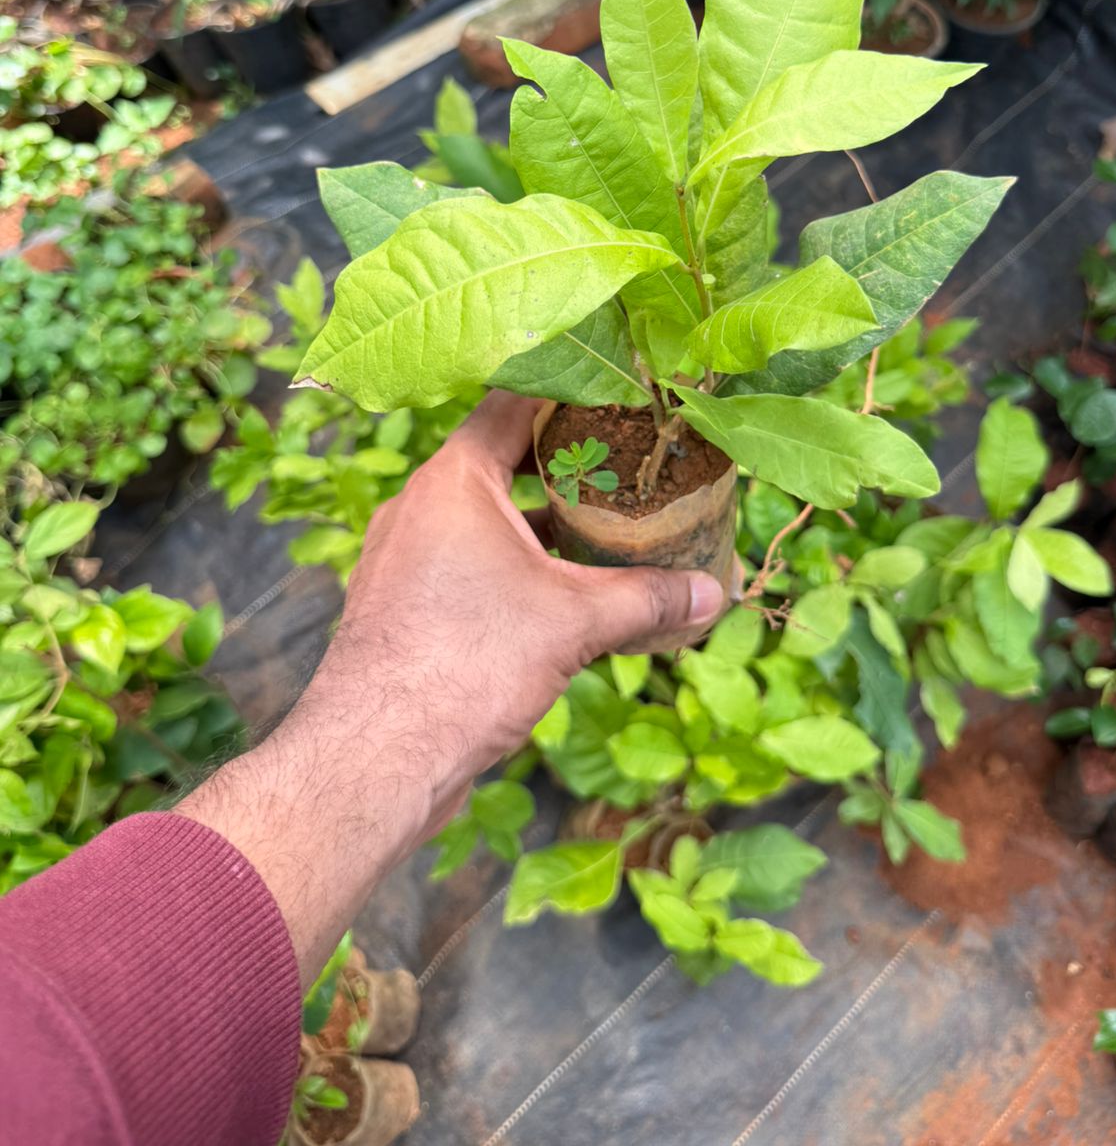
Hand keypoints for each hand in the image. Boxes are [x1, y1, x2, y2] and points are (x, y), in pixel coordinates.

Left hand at [180, 391, 723, 982]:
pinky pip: (471, 565)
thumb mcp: (573, 623)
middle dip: (569, 464)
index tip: (622, 389)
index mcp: (453, 480)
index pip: (514, 403)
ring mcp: (407, 557)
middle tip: (634, 461)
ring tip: (611, 529)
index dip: (570, 391)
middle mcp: (421, 505)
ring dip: (546, 524)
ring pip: (490, 520)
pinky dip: (519, 568)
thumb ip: (645, 600)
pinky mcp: (405, 606)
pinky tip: (565, 596)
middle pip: (505, 461)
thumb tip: (711, 595)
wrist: (374, 757)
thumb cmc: (465, 663)